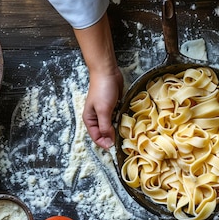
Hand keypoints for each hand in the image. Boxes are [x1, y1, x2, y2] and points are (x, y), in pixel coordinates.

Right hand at [74, 12, 122, 148]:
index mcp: (90, 120)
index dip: (105, 143)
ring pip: (112, 127)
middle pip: (104, 134)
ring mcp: (105, 112)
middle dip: (113, 138)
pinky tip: (129, 123)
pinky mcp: (114, 107)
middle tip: (124, 140)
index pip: (96, 138)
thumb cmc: (103, 91)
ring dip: (118, 130)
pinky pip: (118, 118)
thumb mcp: (103, 111)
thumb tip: (108, 143)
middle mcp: (96, 118)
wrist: (107, 72)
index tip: (115, 147)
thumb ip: (105, 127)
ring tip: (128, 133)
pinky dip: (122, 121)